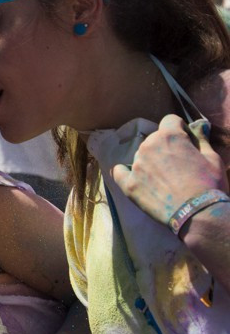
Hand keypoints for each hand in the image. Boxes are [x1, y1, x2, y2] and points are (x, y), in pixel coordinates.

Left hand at [112, 114, 227, 230]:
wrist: (198, 213)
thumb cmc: (209, 184)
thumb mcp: (213, 157)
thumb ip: (201, 139)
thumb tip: (200, 125)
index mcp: (169, 136)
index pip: (170, 120)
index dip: (180, 129)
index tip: (186, 141)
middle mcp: (148, 146)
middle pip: (154, 139)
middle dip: (165, 147)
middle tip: (177, 164)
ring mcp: (137, 165)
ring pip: (141, 155)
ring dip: (151, 161)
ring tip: (164, 179)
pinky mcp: (129, 184)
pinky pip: (120, 172)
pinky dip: (126, 172)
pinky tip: (134, 177)